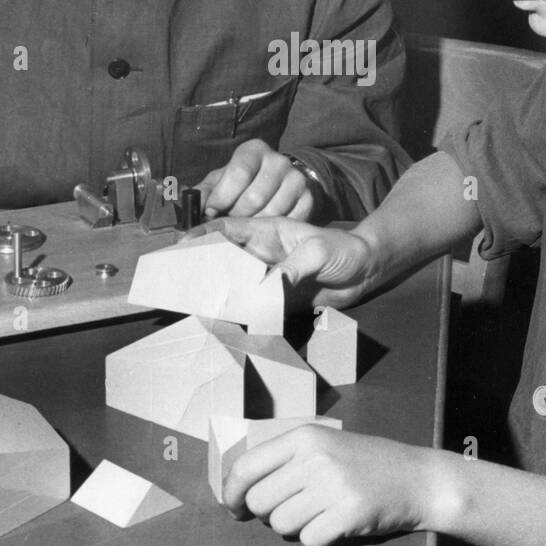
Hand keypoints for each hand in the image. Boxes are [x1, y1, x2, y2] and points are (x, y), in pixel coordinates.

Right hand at [183, 214, 376, 309]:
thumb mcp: (318, 252)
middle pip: (226, 257)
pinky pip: (253, 303)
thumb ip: (292, 268)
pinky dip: (238, 310)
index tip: (182, 244)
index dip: (204, 234)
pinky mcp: (278, 298)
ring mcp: (269, 275)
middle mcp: (264, 253)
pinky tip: (223, 318)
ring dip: (218, 290)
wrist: (367, 271)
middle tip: (179, 279)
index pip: (230, 228)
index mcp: (269, 231)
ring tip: (194, 301)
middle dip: (202, 264)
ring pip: (236, 282)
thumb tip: (266, 287)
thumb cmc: (344, 250)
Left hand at [196, 139, 313, 220]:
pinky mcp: (308, 198)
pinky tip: (265, 230)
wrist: (281, 183)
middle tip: (227, 226)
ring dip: (254, 227)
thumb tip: (186, 203)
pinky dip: (273, 231)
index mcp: (253, 151)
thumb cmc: (243, 184)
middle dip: (236, 217)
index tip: (211, 213)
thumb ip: (203, 192)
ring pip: (271, 213)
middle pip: (254, 197)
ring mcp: (296, 179)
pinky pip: (288, 222)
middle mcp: (278, 161)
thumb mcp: (221, 181)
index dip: (222, 198)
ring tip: (245, 229)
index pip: (238, 174)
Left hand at [223, 425, 450, 545]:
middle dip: (268, 514)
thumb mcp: (325, 445)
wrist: (417, 478)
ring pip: (282, 524)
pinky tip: (336, 523)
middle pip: (260, 501)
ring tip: (319, 513)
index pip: (247, 466)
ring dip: (295, 526)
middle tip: (291, 510)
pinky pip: (309, 540)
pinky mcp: (347, 514)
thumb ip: (286, 459)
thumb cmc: (366, 462)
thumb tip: (240, 488)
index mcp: (304, 437)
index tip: (233, 507)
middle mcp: (315, 458)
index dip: (231, 492)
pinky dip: (319, 538)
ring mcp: (332, 486)